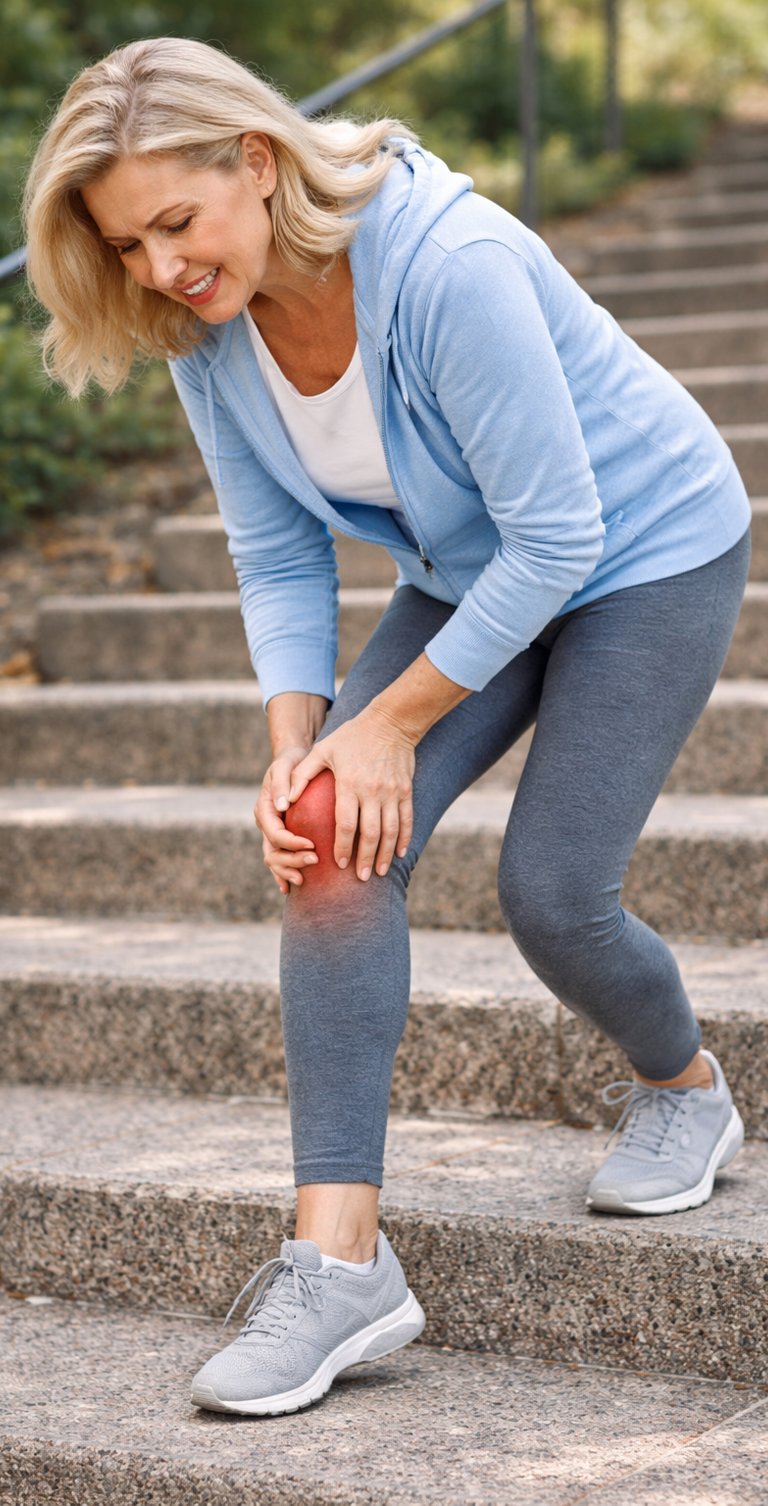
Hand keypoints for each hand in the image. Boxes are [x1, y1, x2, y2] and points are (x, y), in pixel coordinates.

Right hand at [254, 745, 318, 894]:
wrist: (292, 762)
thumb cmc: (291, 762)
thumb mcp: (284, 766)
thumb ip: (283, 784)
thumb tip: (284, 805)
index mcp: (264, 809)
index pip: (275, 833)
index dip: (292, 843)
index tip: (313, 844)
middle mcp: (265, 824)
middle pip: (273, 851)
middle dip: (292, 860)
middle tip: (315, 860)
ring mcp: (270, 833)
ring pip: (273, 859)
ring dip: (287, 870)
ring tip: (304, 879)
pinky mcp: (280, 837)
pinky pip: (277, 859)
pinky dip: (281, 875)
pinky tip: (289, 888)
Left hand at [287, 707, 415, 880]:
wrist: (390, 721)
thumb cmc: (351, 736)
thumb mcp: (322, 750)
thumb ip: (302, 775)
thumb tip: (285, 802)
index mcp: (350, 784)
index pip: (345, 824)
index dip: (342, 846)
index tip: (338, 863)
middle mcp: (373, 791)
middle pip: (370, 834)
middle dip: (365, 859)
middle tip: (361, 877)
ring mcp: (392, 792)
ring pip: (391, 831)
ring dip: (386, 854)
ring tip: (380, 872)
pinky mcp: (406, 791)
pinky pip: (407, 820)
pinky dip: (405, 839)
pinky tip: (400, 853)